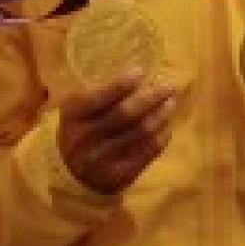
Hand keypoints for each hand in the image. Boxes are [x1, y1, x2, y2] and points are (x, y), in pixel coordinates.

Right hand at [58, 69, 175, 194]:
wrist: (73, 175)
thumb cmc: (81, 129)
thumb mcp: (79, 110)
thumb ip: (100, 91)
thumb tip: (137, 70)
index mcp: (73, 116)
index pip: (97, 98)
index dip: (120, 83)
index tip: (140, 71)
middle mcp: (86, 138)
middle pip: (125, 114)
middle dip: (151, 96)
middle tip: (169, 85)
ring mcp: (103, 158)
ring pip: (141, 131)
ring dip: (161, 114)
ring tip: (171, 102)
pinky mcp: (121, 174)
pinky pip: (148, 151)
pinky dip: (162, 135)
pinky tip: (167, 125)